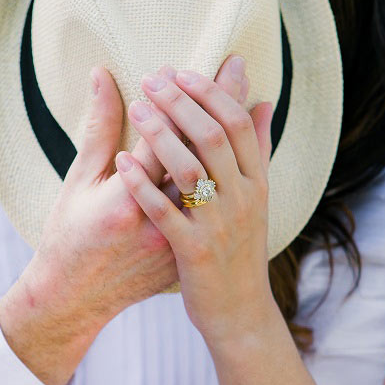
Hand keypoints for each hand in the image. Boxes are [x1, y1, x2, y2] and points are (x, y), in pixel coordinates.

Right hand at [0, 63, 248, 384]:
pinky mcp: (185, 250)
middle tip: (237, 66)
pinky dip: (228, 174)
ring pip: (214, 178)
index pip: (161, 136)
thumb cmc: (68, 236)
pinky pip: (215, 204)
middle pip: (199, 151)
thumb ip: (96, 127)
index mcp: (123, 198)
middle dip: (219, 104)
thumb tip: (103, 74)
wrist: (74, 300)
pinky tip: (241, 148)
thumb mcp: (78, 180)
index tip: (189, 65)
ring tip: (247, 100)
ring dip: (231, 137)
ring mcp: (176, 238)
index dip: (178, 97)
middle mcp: (155, 219)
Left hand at [115, 56, 277, 346]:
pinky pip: (164, 211)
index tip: (180, 71)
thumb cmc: (241, 251)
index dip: (210, 92)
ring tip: (135, 108)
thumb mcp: (258, 199)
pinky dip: (142, 183)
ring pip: (189, 169)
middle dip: (180, 103)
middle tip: (150, 78)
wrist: (240, 313)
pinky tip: (121, 160)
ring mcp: (219, 226)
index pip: (238, 123)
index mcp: (257, 184)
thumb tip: (264, 101)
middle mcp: (243, 200)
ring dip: (159, 133)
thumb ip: (259, 149)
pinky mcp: (194, 251)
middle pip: (213, 137)